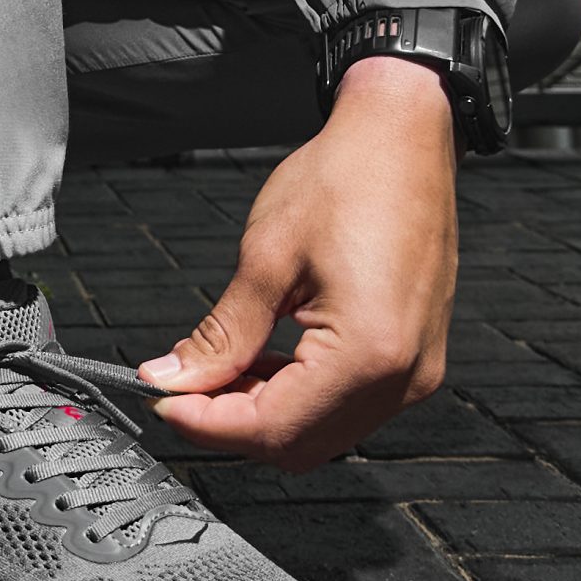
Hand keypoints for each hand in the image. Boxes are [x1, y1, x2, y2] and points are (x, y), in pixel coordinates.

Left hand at [138, 56, 458, 470]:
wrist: (404, 137)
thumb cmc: (351, 176)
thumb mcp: (266, 256)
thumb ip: (220, 334)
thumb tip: (175, 377)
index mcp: (370, 354)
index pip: (272, 428)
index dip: (207, 423)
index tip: (164, 401)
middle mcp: (404, 375)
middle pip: (299, 443)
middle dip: (232, 422)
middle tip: (183, 384)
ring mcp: (416, 370)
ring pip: (322, 431)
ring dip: (264, 410)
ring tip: (220, 364)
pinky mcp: (414, 358)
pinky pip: (348, 405)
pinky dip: (299, 394)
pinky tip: (265, 358)